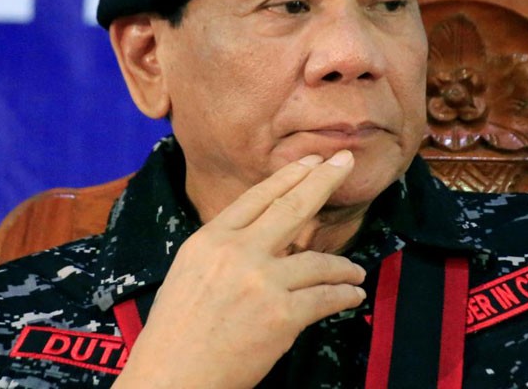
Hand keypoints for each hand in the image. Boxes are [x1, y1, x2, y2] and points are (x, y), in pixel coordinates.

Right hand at [113, 150, 365, 388]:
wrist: (172, 380)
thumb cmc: (176, 334)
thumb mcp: (190, 273)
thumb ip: (225, 249)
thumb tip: (264, 235)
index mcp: (209, 240)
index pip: (258, 197)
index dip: (290, 176)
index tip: (313, 161)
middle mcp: (237, 253)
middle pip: (292, 207)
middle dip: (324, 181)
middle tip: (346, 162)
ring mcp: (262, 283)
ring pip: (318, 261)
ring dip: (343, 266)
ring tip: (355, 271)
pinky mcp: (282, 315)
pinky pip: (325, 297)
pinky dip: (344, 294)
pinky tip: (352, 294)